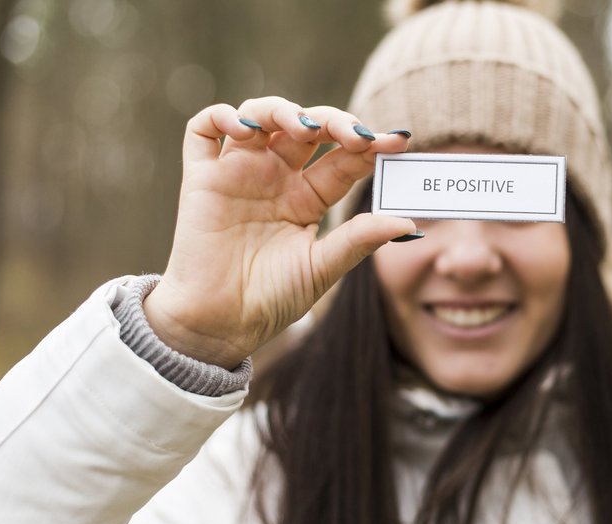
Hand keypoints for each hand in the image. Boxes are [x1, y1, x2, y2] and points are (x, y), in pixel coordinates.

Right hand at [142, 97, 415, 368]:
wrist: (220, 325)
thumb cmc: (271, 300)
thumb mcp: (322, 268)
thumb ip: (359, 240)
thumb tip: (410, 223)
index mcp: (308, 197)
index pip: (344, 157)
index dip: (370, 145)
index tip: (397, 143)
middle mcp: (276, 177)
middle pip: (308, 127)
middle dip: (334, 121)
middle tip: (355, 135)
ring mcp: (239, 173)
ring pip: (260, 116)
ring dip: (284, 110)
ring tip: (304, 128)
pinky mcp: (201, 177)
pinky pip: (203, 129)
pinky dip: (222, 116)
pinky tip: (245, 129)